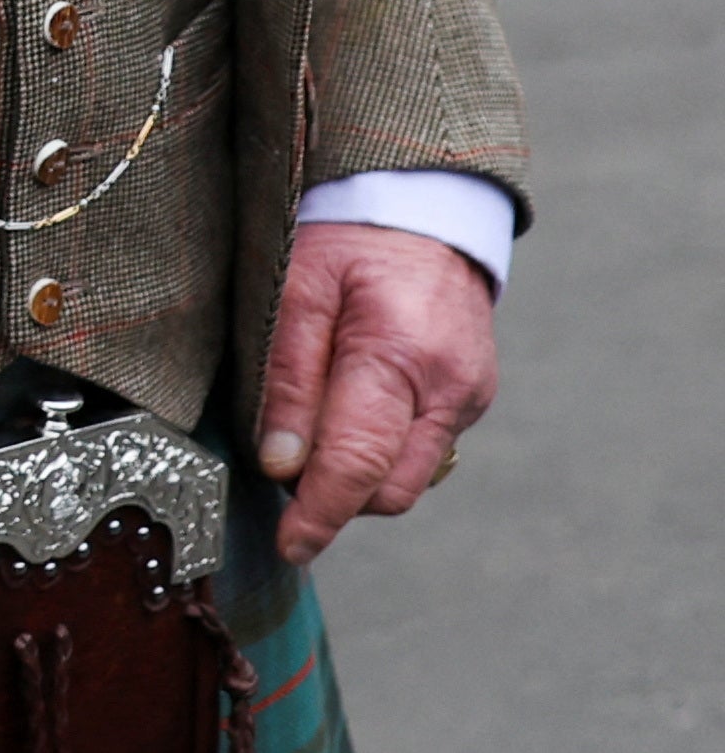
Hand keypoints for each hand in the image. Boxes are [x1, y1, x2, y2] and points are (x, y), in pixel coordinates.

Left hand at [254, 221, 498, 562]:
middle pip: (390, 488)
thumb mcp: (294, 290)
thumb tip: (280, 463)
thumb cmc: (348, 240)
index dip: (320, 515)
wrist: (424, 207)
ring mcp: (470, 397)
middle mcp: (450, 389)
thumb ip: (287, 378)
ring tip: (311, 429)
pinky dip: (380, 449)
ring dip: (357, 475)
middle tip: (281, 467)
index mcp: (402, 358)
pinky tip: (348, 410)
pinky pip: (421, 448)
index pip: (359, 465)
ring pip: (408, 476)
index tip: (291, 545)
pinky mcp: (472, 397)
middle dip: (335, 496)